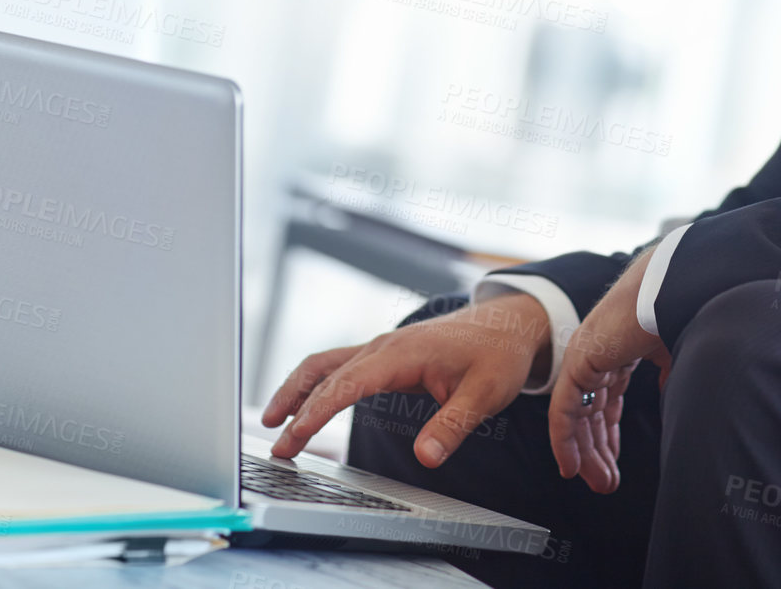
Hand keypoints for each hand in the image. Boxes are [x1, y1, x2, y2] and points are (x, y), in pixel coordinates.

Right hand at [262, 292, 553, 467]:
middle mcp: (383, 346)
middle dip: (294, 406)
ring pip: (324, 364)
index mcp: (401, 353)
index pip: (346, 384)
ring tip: (273, 422)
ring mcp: (381, 348)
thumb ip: (453, 426)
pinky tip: (305, 405)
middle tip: (276, 446)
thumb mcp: (485, 394)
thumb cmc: (498, 354)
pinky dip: (315, 384)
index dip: (316, 412)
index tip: (294, 438)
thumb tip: (426, 458)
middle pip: (323, 372)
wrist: (508, 323)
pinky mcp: (384, 356)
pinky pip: (339, 366)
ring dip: (296, 389)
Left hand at [548, 248, 671, 494]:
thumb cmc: (678, 309)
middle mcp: (598, 355)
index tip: (613, 460)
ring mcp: (586, 358)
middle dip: (597, 450)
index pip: (607, 399)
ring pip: (577, 416)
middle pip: (590, 412)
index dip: (608, 433)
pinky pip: (564, 410)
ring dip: (586, 454)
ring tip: (596, 483)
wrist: (672, 286)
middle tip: (605, 482)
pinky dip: (565, 440)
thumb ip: (669, 375)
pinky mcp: (579, 362)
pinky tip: (569, 466)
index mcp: (619, 350)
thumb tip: (672, 396)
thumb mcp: (675, 351)